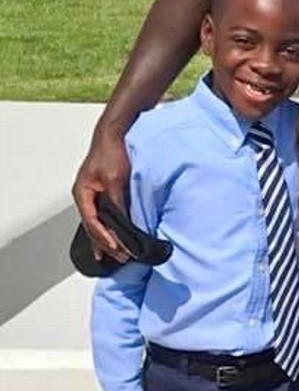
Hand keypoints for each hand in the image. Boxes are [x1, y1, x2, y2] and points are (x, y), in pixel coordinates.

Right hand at [73, 124, 130, 261]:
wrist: (116, 133)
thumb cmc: (112, 151)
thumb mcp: (115, 180)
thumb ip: (117, 202)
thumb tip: (123, 223)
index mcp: (83, 194)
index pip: (92, 223)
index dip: (105, 238)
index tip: (118, 249)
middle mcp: (85, 196)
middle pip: (93, 226)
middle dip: (106, 243)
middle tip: (121, 257)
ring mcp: (93, 194)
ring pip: (98, 222)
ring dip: (108, 238)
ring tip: (117, 254)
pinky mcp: (104, 191)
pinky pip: (106, 214)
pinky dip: (112, 226)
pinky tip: (117, 235)